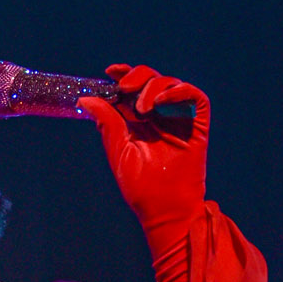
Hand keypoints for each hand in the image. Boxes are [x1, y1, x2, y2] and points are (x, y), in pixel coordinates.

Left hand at [77, 64, 210, 259]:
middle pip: (152, 80)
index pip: (132, 90)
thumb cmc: (141, 188)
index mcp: (139, 123)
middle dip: (137, 77)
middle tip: (124, 87)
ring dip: (153, 88)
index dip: (123, 75)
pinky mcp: (198, 125)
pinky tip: (162, 101)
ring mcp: (179, 120)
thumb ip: (106, 123)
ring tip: (142, 108)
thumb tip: (85, 98)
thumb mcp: (119, 151)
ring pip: (171, 84)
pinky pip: (194, 97)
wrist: (164, 209)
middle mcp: (160, 117)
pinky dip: (179, 91)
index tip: (110, 71)